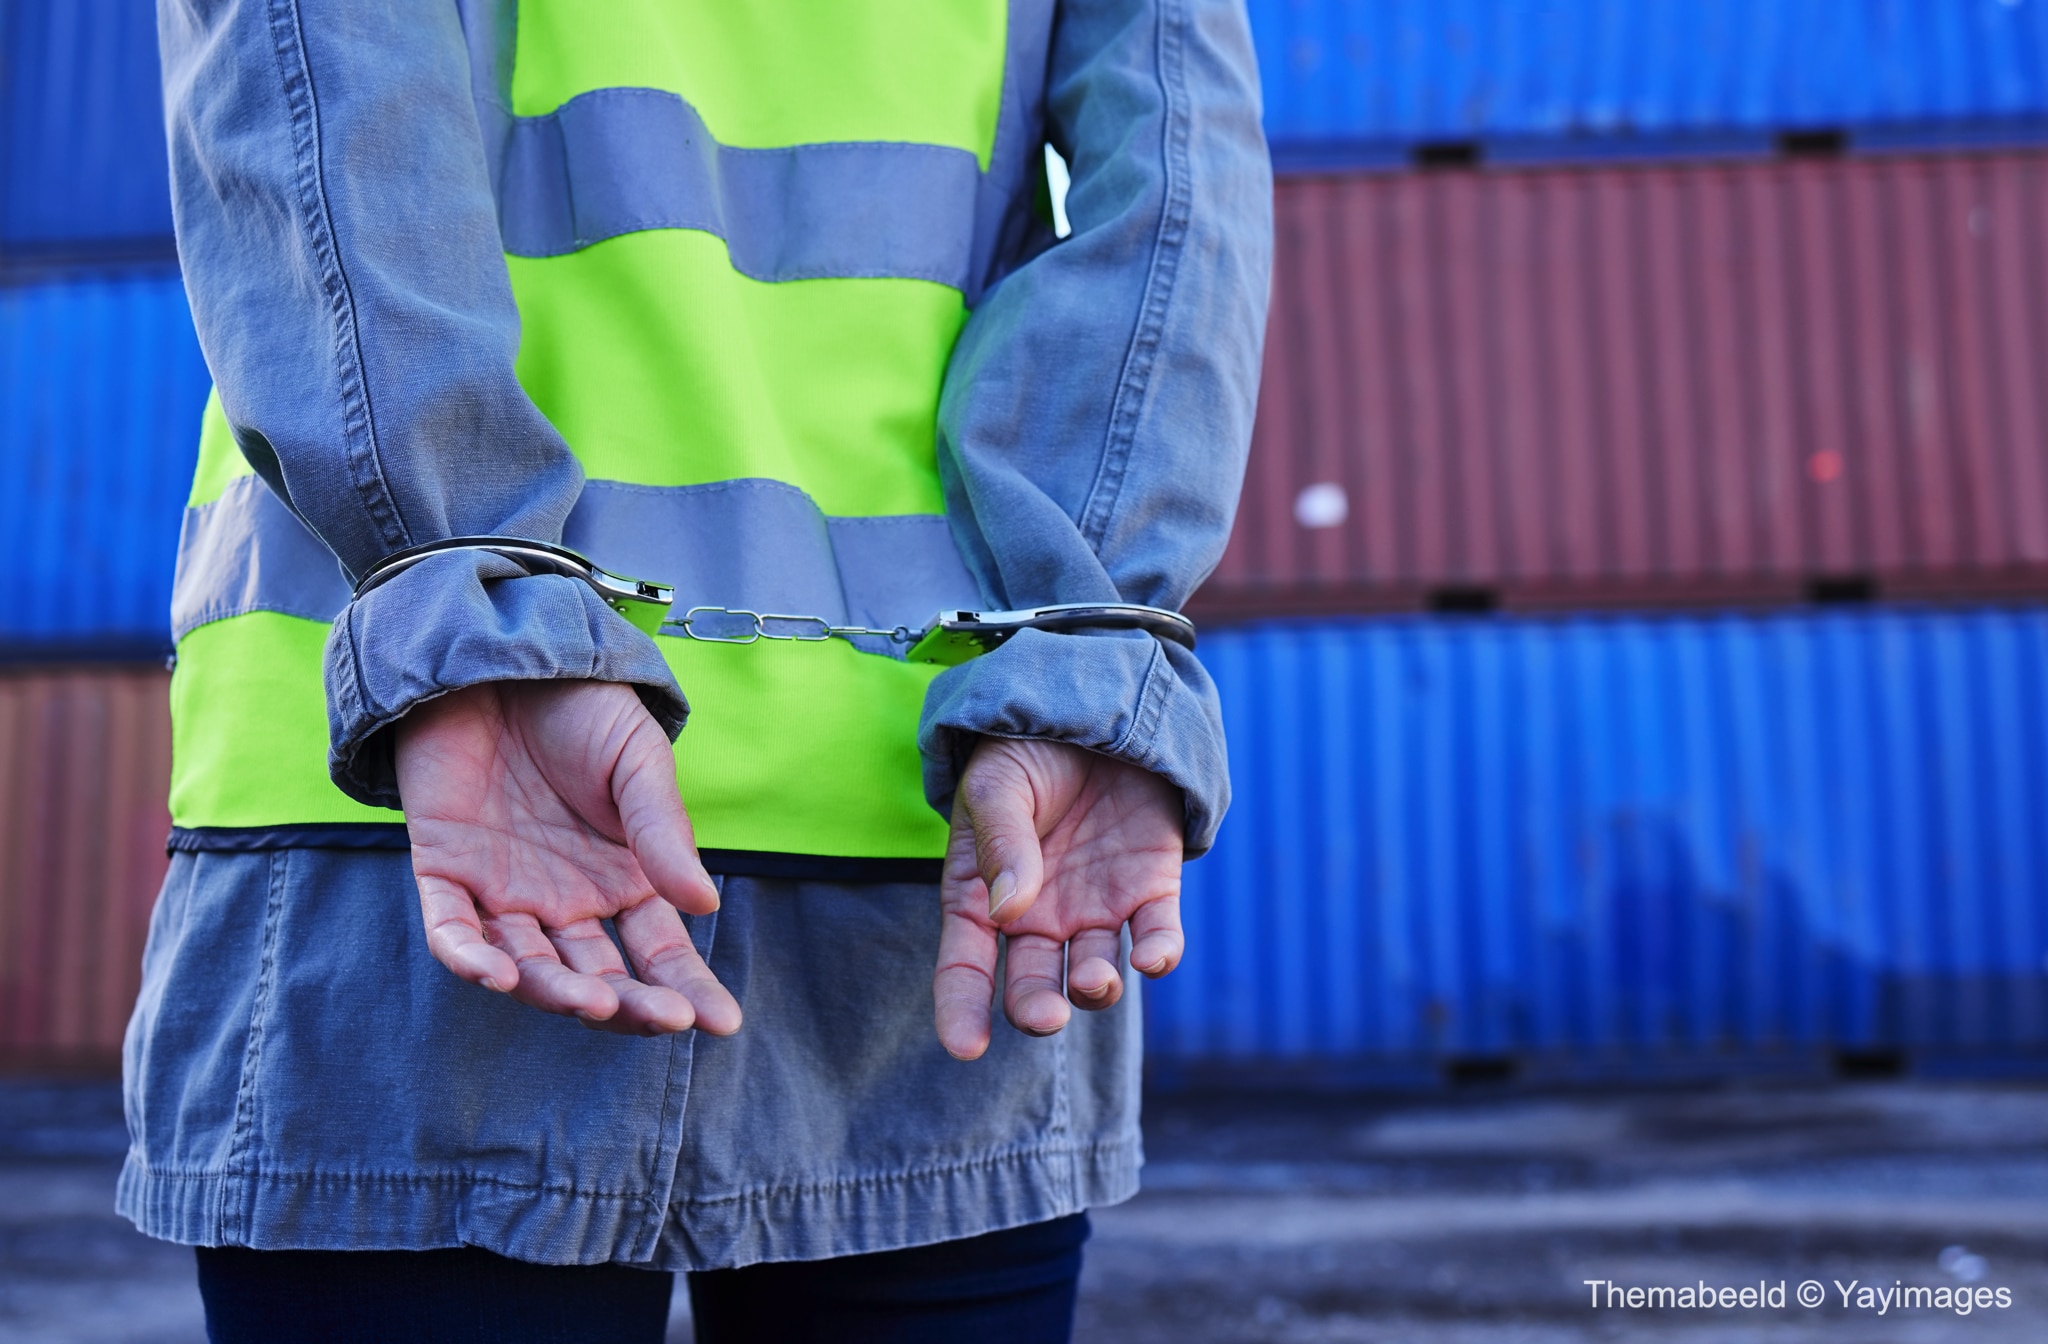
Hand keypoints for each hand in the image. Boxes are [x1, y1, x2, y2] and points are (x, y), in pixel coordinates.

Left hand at [395, 680, 739, 1036]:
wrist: (498, 654)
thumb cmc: (578, 706)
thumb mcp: (635, 762)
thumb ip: (662, 832)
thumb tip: (706, 906)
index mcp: (623, 878)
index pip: (659, 952)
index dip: (688, 990)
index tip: (722, 1023)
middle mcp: (566, 899)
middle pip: (598, 977)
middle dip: (631, 1006)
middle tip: (661, 1017)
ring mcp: (503, 892)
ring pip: (528, 967)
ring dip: (557, 993)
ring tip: (593, 1000)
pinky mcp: (444, 872)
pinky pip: (450, 932)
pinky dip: (469, 959)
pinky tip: (496, 975)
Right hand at [933, 738, 1184, 1059]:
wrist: (1092, 706)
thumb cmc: (1026, 749)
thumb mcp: (999, 785)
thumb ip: (1003, 843)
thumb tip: (1007, 910)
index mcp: (982, 896)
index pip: (965, 965)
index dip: (960, 1009)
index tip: (966, 1047)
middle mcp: (1038, 917)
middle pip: (1033, 983)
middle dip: (1037, 1006)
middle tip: (1046, 1015)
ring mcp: (1096, 907)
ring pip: (1095, 970)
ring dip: (1096, 984)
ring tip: (1098, 978)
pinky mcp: (1149, 888)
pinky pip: (1157, 934)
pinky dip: (1159, 953)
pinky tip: (1152, 959)